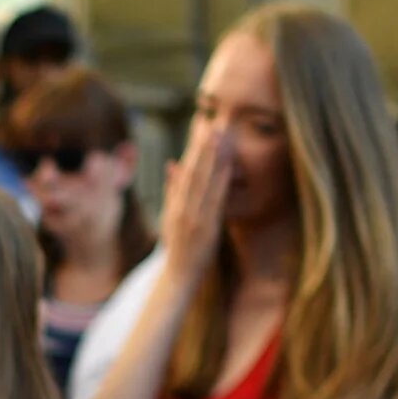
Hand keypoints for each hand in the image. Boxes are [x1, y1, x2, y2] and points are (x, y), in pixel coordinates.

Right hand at [157, 124, 235, 287]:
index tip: (202, 125)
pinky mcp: (207, 228)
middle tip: (212, 121)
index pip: (186, 169)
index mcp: (175, 204)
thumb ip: (172, 191)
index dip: (194, 146)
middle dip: (203, 146)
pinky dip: (220, 181)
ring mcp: (194, 217)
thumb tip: (171, 164)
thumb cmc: (177, 248)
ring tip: (220, 135)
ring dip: (212, 157)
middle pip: (194, 171)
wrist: (178, 277)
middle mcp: (183, 208)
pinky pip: (215, 199)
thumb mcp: (170, 218)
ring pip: (203, 181)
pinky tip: (227, 165)